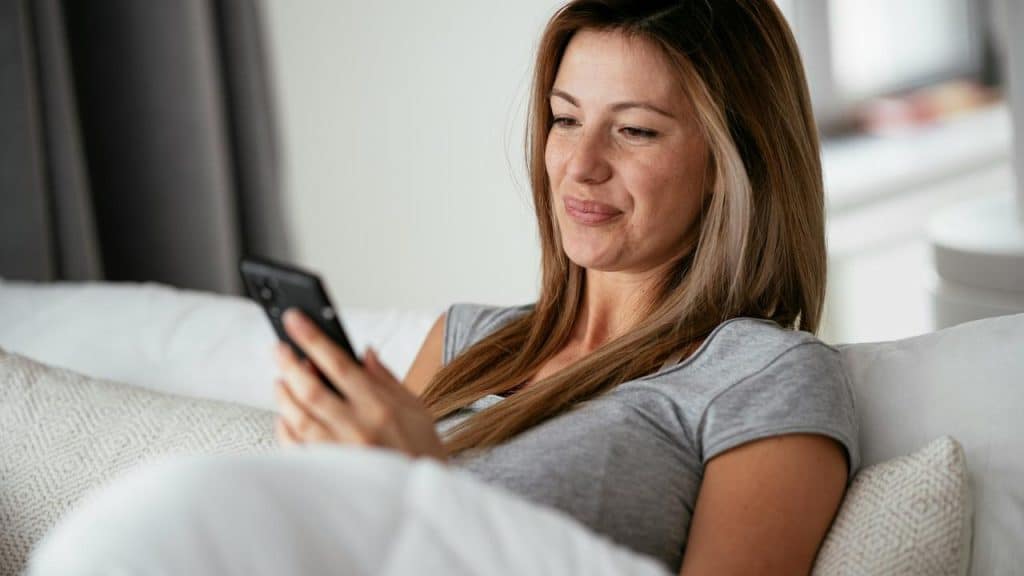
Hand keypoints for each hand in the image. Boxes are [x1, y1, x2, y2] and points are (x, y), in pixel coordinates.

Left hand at [272, 308, 447, 462]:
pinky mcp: (329, 474)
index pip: (340, 365)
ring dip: (284, 395)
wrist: (421, 502)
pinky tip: (284, 417)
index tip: (295, 320)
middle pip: (311, 390)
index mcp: (381, 408)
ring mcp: (341, 453)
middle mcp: (358, 429)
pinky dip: (285, 430)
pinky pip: (296, 448)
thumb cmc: (422, 452)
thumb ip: (387, 380)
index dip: (314, 339)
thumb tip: (364, 352)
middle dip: (290, 364)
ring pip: (299, 418)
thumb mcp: (416, 410)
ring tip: (280, 380)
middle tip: (279, 348)